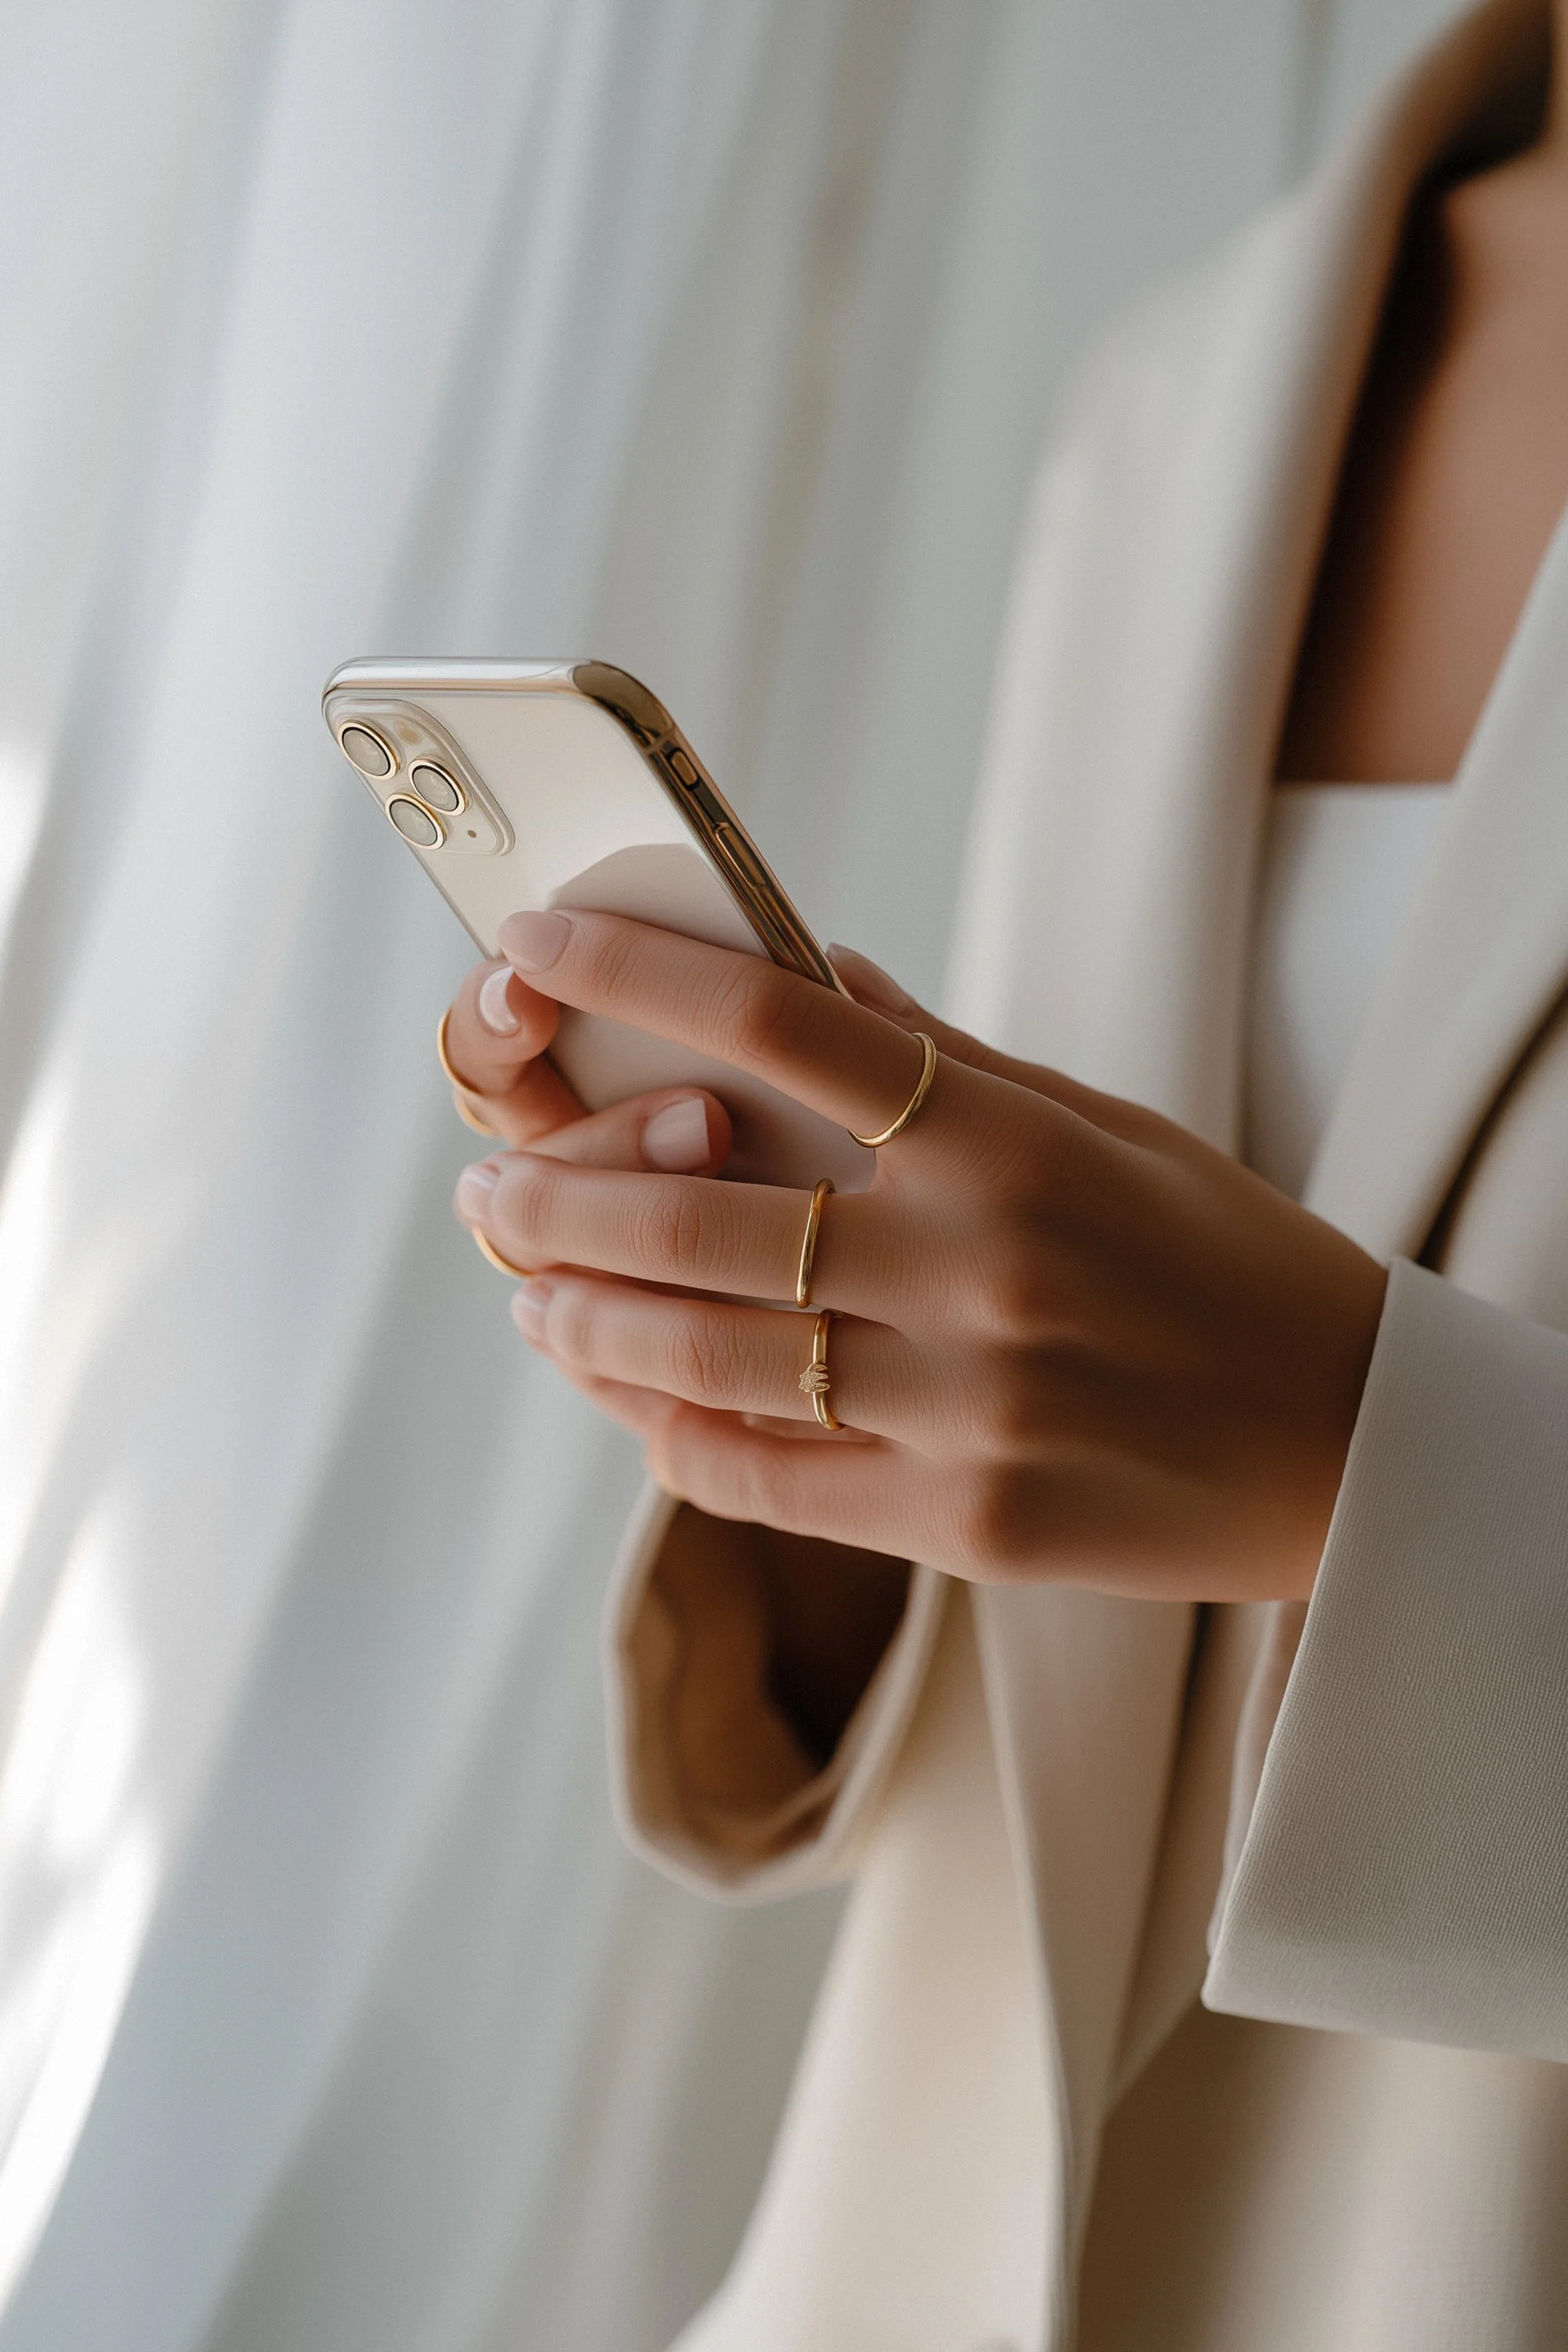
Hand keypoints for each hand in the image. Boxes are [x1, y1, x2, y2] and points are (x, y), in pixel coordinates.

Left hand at [452, 912, 1387, 1600]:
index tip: (530, 944)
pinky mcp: (968, 1524)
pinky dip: (668, 1435)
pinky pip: (763, 1479)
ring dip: (584, 1320)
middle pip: (700, 1212)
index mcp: (1012, 1138)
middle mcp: (981, 1265)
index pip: (783, 1022)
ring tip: (528, 1293)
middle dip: (557, 1196)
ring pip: (705, 1359)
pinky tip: (622, 1397)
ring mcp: (972, 1405)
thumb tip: (803, 966)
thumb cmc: (1216, 1257)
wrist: (1350, 1440)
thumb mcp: (1101, 1126)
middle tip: (488, 1188)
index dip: (635, 973)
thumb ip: (942, 1057)